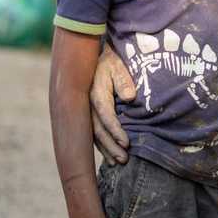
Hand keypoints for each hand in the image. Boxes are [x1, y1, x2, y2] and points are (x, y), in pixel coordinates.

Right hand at [90, 44, 135, 163]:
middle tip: (124, 158)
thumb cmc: (112, 60)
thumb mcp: (118, 65)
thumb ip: (124, 80)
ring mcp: (87, 111)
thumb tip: (130, 98)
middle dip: (111, 146)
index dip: (115, 131)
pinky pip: (94, 133)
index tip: (127, 143)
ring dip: (107, 149)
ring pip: (94, 135)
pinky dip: (102, 145)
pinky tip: (110, 157)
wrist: (96, 56)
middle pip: (98, 130)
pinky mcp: (89, 114)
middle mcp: (88, 105)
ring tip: (119, 162)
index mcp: (95, 93)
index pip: (105, 116)